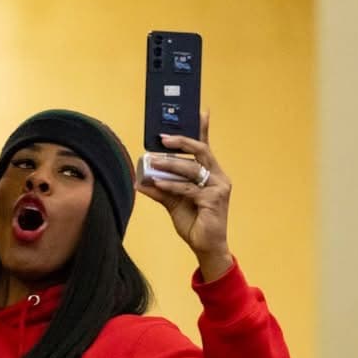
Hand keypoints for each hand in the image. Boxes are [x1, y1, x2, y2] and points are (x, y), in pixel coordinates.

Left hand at [137, 111, 233, 280]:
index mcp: (211, 173)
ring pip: (192, 169)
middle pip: (201, 151)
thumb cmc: (194, 222)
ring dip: (169, 165)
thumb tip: (140, 180)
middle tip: (162, 138)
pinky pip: (188, 188)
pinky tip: (158, 184)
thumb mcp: (173, 203)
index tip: (200, 111)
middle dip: (181, 142)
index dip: (203, 128)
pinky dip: (171, 185)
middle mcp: (218, 177)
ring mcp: (218, 188)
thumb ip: (160, 190)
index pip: (206, 147)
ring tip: (151, 162)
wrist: (206, 246)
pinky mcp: (213, 201)